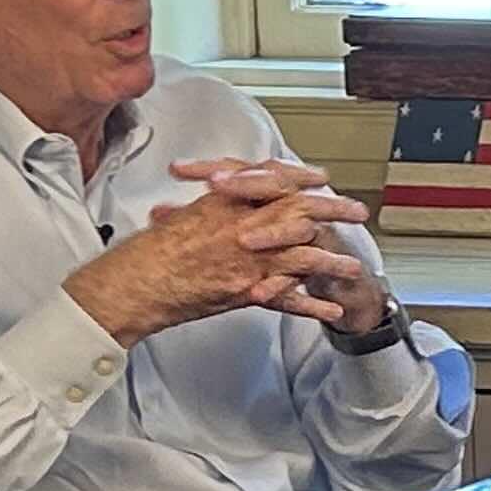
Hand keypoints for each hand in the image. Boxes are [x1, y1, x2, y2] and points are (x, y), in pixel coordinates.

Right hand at [66, 160, 373, 344]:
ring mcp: (247, 261)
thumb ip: (215, 210)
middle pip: (300, 212)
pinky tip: (330, 311)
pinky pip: (287, 300)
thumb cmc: (147, 253)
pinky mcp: (245, 292)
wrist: (132, 285)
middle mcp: (242, 228)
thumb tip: (233, 203)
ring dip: (333, 262)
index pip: (274, 181)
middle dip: (333, 211)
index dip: (302, 179)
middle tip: (358, 212)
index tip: (321, 181)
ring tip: (353, 267)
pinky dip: (311, 306)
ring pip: (304, 257)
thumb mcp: (183, 217)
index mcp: (226, 204)